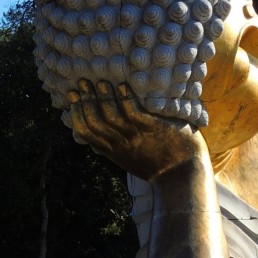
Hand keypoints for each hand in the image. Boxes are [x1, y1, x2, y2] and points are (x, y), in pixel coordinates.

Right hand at [68, 80, 207, 180]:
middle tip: (82, 82)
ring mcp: (136, 136)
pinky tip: (124, 86)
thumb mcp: (130, 161)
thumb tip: (96, 143)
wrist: (185, 176)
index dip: (76, 112)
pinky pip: (135, 112)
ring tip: (101, 81)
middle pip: (95, 122)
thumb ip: (115, 150)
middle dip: (85, 100)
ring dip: (104, 97)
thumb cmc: (159, 167)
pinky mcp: (153, 129)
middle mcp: (121, 144)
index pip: (85, 132)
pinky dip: (127, 99)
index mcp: (113, 151)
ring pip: (112, 116)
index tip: (72, 96)